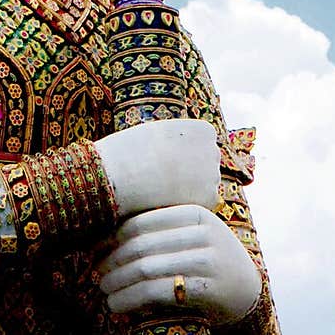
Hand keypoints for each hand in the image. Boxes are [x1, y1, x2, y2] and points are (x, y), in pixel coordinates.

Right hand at [93, 119, 220, 217]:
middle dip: (190, 172)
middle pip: (206, 165)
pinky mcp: (210, 198)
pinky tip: (169, 200)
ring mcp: (214, 174)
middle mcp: (214, 150)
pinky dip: (187, 204)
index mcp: (203, 130)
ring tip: (163, 189)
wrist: (120, 175)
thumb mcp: (158, 132)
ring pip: (205, 185)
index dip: (182, 155)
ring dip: (190, 189)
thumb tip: (187, 155)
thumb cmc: (131, 151)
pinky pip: (202, 203)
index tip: (164, 159)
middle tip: (163, 178)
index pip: (202, 145)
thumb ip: (178, 140)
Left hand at [96, 205, 262, 326]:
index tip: (96, 250)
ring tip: (103, 290)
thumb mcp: (192, 235)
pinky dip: (130, 299)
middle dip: (112, 260)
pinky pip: (157, 291)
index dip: (112, 237)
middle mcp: (203, 233)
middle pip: (141, 245)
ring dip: (117, 282)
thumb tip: (102, 239)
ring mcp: (207, 260)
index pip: (141, 221)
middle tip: (96, 272)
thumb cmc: (209, 261)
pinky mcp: (207, 289)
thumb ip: (160, 232)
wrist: (249, 292)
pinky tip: (117, 306)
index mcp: (195, 212)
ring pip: (145, 268)